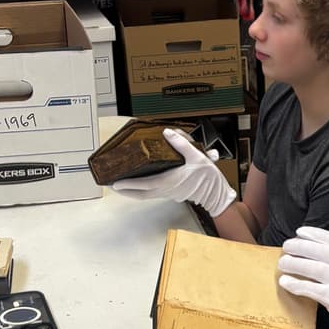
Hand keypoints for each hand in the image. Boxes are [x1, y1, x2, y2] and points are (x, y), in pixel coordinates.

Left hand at [110, 129, 236, 216]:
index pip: (145, 184)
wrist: (217, 193)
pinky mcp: (171, 193)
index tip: (116, 182)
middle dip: (125, 190)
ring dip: (131, 192)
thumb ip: (182, 144)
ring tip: (120, 186)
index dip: (130, 184)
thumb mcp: (197, 156)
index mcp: (170, 181)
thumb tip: (168, 133)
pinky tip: (138, 186)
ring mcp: (168, 193)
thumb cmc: (208, 178)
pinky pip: (151, 194)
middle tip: (111, 186)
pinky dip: (141, 191)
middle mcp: (166, 189)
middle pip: (140, 193)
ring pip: (145, 195)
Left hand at [277, 227, 328, 328]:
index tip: (301, 232)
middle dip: (300, 246)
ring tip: (282, 263)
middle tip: (286, 246)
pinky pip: (310, 288)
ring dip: (293, 263)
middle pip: (320, 250)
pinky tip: (285, 283)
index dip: (316, 234)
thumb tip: (328, 261)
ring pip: (312, 267)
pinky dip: (295, 284)